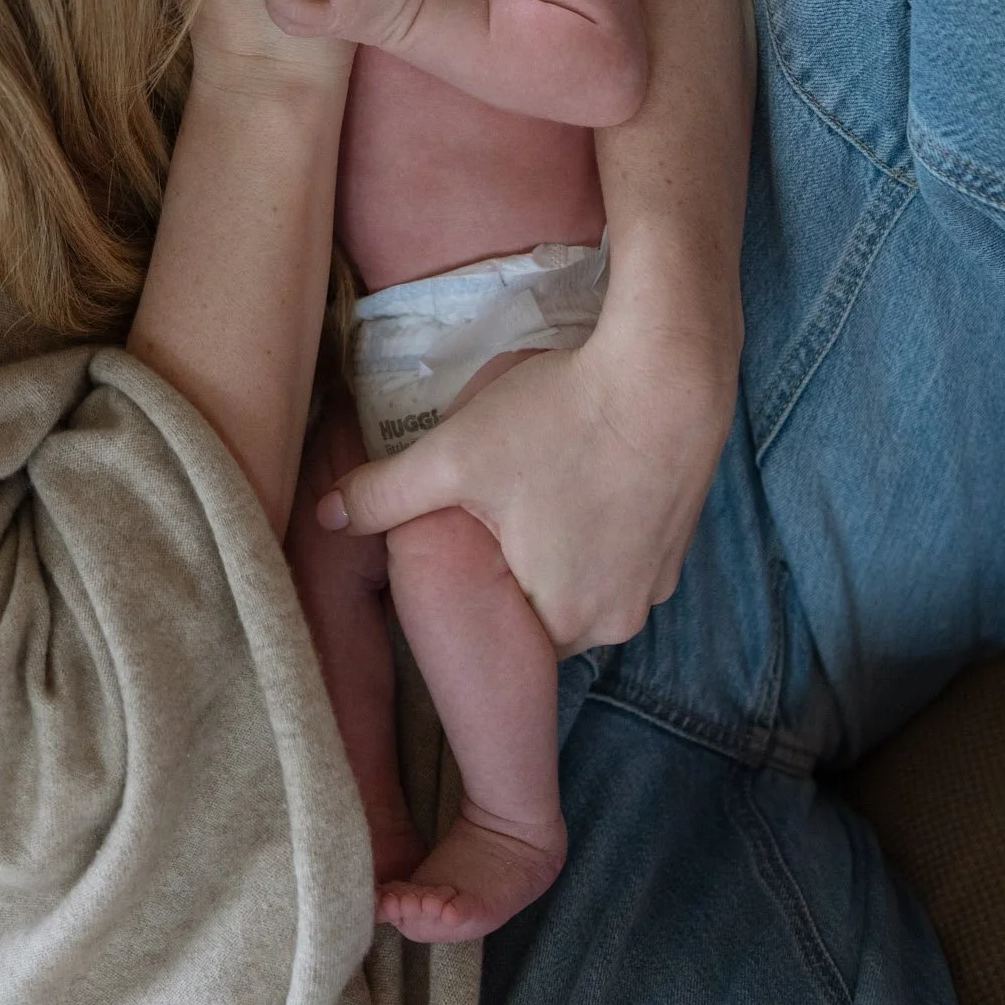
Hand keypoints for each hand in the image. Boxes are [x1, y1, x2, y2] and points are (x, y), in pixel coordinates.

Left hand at [316, 301, 735, 652]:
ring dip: (556, 547)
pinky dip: (597, 525)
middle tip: (493, 507)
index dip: (472, 586)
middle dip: (512, 567)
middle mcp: (618, 621)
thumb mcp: (455, 454)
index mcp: (563, 621)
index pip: (497, 630)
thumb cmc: (559, 420)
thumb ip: (385, 493)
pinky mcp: (680, 545)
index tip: (460, 541)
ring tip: (537, 486)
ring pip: (582, 580)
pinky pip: (620, 554)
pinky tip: (581, 474)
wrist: (670, 374)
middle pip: (540, 608)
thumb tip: (324, 515)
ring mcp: (658, 584)